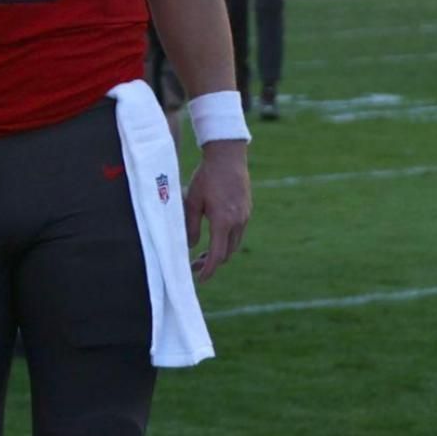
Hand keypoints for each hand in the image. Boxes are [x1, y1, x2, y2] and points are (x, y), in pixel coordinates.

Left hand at [185, 140, 250, 281]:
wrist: (228, 156)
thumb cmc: (206, 177)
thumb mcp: (192, 201)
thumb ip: (191, 226)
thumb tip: (189, 246)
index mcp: (223, 222)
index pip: (217, 255)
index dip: (208, 270)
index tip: (200, 279)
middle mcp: (238, 222)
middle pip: (227, 253)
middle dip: (212, 263)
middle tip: (194, 265)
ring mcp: (245, 216)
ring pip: (234, 243)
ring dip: (220, 252)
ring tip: (203, 254)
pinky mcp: (247, 209)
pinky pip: (238, 232)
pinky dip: (226, 239)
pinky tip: (215, 235)